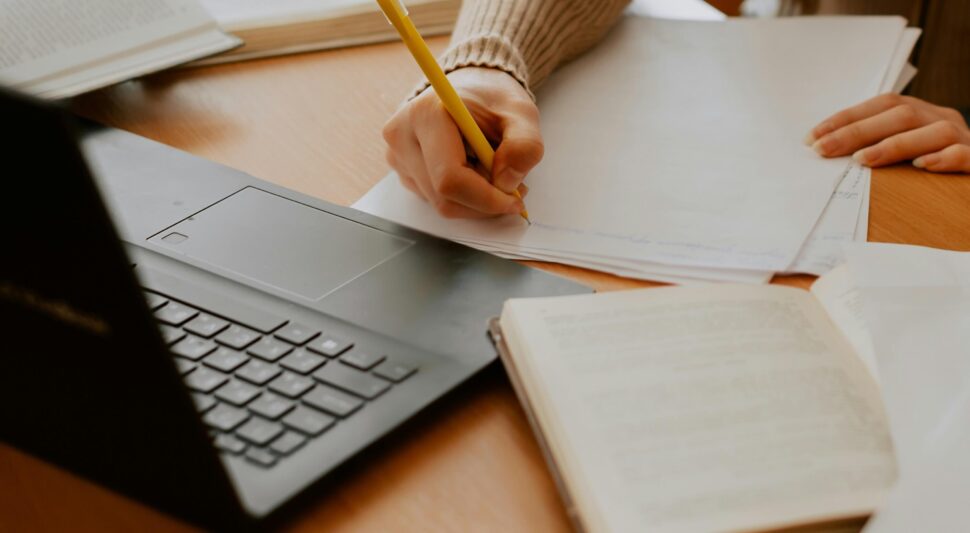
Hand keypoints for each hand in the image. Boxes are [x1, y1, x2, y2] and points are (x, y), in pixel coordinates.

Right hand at [382, 67, 542, 217]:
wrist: (471, 89)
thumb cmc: (492, 100)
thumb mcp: (521, 113)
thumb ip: (524, 145)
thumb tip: (508, 183)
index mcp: (425, 114)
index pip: (450, 179)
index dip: (486, 199)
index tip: (515, 201)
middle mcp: (402, 136)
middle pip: (444, 198)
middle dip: (485, 202)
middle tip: (513, 189)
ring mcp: (398, 156)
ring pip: (441, 204)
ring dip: (476, 200)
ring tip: (494, 172)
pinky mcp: (403, 172)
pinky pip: (436, 201)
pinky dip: (463, 197)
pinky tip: (475, 172)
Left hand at [806, 94, 969, 172]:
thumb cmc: (932, 168)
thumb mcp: (904, 154)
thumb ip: (875, 149)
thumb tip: (827, 152)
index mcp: (921, 114)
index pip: (881, 106)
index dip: (846, 119)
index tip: (812, 138)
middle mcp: (941, 120)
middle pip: (902, 115)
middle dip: (858, 131)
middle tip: (824, 150)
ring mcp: (964, 139)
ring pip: (935, 131)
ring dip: (895, 144)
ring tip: (862, 160)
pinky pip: (965, 154)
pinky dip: (944, 158)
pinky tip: (921, 166)